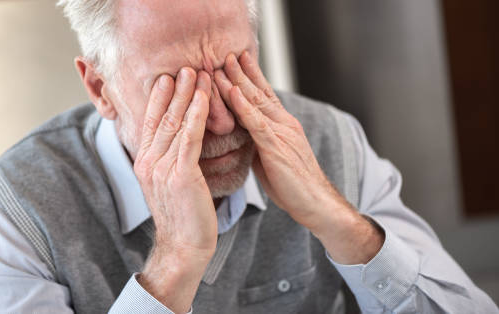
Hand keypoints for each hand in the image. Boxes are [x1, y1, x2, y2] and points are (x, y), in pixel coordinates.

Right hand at [133, 68, 215, 312]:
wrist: (184, 246)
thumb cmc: (183, 216)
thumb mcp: (168, 184)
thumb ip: (168, 161)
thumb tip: (176, 142)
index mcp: (144, 163)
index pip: (150, 123)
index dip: (158, 98)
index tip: (167, 78)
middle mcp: (148, 162)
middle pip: (161, 117)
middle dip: (174, 90)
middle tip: (185, 67)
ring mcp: (162, 168)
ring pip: (175, 123)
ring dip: (187, 95)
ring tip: (196, 73)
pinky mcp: (180, 175)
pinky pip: (189, 138)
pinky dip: (196, 115)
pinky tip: (203, 98)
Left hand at [214, 52, 382, 263]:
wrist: (315, 203)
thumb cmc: (292, 186)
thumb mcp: (271, 159)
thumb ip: (258, 143)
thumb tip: (242, 136)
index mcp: (283, 126)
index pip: (264, 95)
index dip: (250, 77)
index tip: (237, 60)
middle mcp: (284, 124)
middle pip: (259, 91)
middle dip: (242, 72)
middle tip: (226, 53)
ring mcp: (281, 133)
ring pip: (256, 102)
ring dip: (238, 81)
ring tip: (223, 63)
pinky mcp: (276, 147)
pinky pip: (257, 123)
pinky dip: (244, 106)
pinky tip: (233, 92)